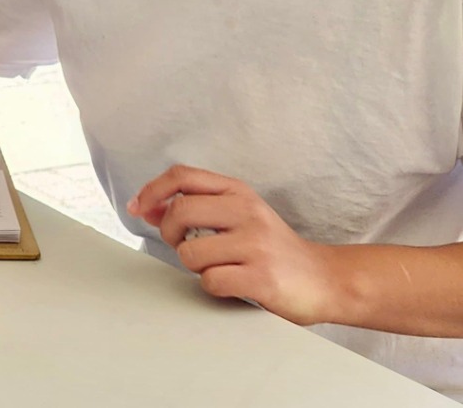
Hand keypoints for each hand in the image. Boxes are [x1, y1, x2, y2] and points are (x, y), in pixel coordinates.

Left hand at [127, 165, 341, 325]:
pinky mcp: (262, 277)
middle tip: (184, 246)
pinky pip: (211, 281)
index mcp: (238, 191)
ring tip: (218, 266)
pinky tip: (233, 283)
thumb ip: (197, 207)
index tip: (138, 208)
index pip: (182, 176)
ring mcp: (256, 244)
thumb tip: (147, 207)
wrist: (324, 278)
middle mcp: (247, 211)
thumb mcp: (239, 215)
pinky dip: (213, 286)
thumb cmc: (272, 248)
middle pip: (180, 211)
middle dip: (169, 233)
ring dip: (195, 266)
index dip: (152, 190)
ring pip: (190, 252)